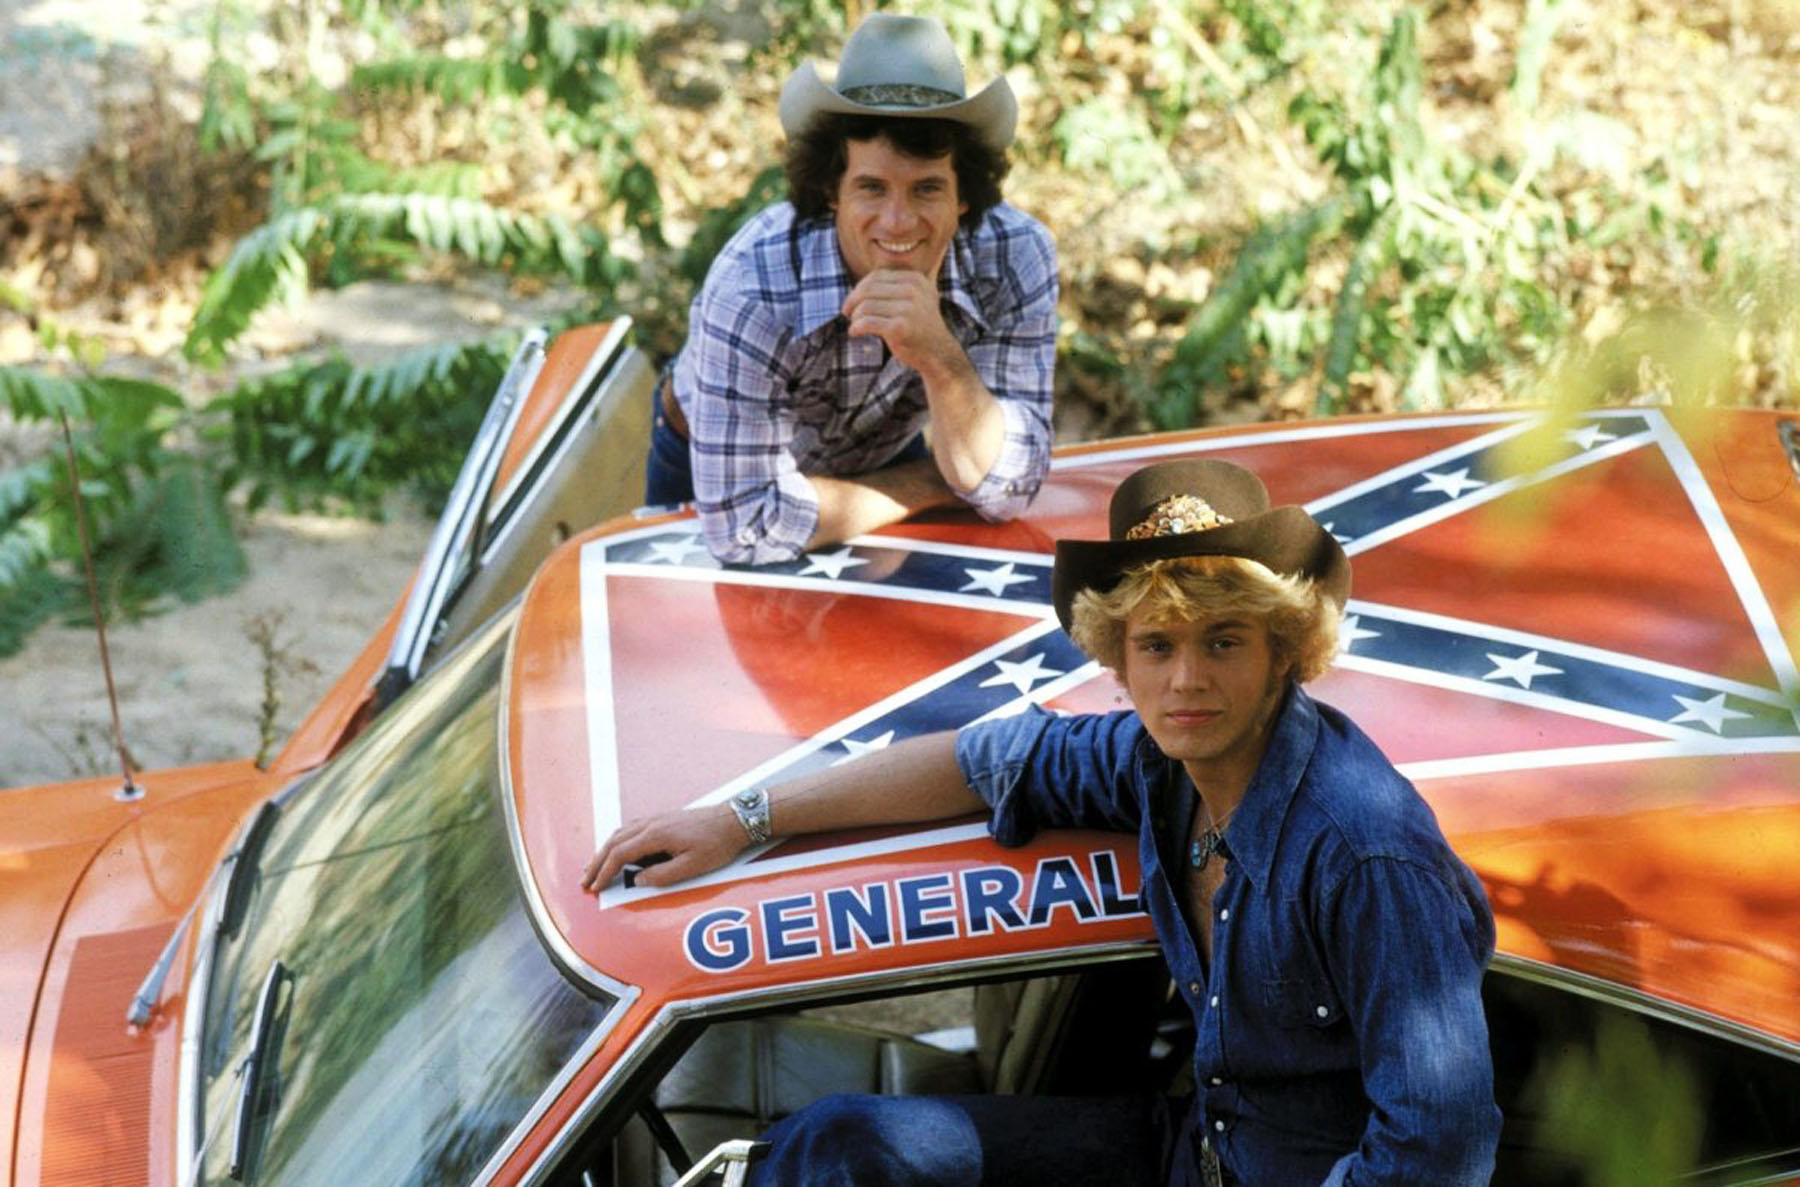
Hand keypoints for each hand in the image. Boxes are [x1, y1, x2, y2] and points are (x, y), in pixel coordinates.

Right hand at [580, 803, 746, 891]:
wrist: (736, 819)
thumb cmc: (717, 844)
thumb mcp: (692, 867)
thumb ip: (661, 875)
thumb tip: (636, 880)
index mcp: (656, 835)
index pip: (619, 854)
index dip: (604, 872)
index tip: (594, 887)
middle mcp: (651, 823)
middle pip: (614, 841)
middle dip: (596, 862)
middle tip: (584, 880)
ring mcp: (657, 818)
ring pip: (621, 833)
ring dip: (604, 850)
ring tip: (594, 867)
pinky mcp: (663, 818)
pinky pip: (631, 828)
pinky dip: (617, 841)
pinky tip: (617, 849)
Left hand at [842, 269, 960, 377]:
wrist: (939, 352)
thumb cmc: (919, 326)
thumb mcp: (915, 298)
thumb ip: (894, 287)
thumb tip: (857, 288)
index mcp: (916, 280)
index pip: (877, 276)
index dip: (859, 287)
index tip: (852, 301)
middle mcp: (914, 291)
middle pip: (868, 289)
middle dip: (852, 301)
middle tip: (846, 313)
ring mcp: (908, 309)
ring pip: (865, 306)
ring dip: (854, 317)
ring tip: (855, 325)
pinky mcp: (899, 328)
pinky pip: (867, 323)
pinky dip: (855, 328)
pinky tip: (854, 333)